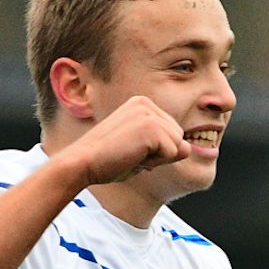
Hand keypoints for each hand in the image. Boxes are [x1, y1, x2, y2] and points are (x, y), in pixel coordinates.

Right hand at [63, 95, 191, 186]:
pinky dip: (154, 163)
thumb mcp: (137, 150)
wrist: (81, 164)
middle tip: (128, 155)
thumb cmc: (103, 162)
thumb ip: (162, 147)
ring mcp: (149, 113)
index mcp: (140, 105)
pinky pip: (172, 153)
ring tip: (129, 155)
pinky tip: (132, 157)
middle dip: (159, 154)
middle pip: (178, 136)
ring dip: (157, 159)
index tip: (126, 151)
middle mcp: (146, 104)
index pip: (170, 132)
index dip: (154, 151)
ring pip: (177, 145)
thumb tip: (188, 148)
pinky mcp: (152, 127)